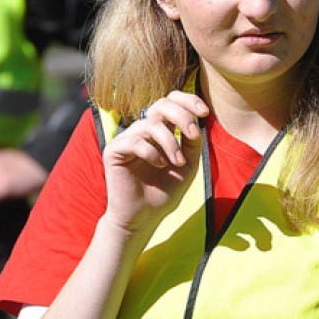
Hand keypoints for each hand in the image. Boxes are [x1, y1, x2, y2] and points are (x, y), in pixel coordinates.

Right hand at [102, 91, 208, 234]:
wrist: (144, 217)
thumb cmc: (165, 191)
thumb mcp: (188, 164)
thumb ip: (192, 141)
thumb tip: (196, 119)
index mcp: (160, 129)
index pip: (171, 101)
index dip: (188, 100)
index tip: (205, 112)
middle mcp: (142, 130)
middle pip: (161, 104)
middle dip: (182, 116)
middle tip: (193, 136)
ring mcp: (127, 139)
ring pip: (151, 124)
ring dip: (170, 142)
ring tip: (177, 163)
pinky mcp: (114, 150)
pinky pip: (135, 141)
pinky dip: (153, 152)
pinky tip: (160, 165)